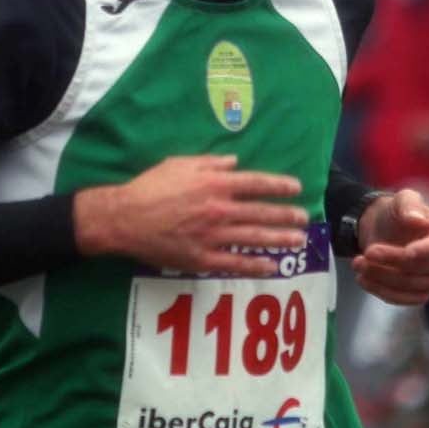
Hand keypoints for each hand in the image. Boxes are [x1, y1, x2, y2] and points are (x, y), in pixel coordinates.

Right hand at [75, 155, 303, 277]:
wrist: (124, 218)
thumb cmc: (150, 187)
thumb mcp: (180, 164)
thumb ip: (211, 163)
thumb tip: (234, 161)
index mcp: (214, 184)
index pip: (256, 183)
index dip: (279, 185)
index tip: (297, 188)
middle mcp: (219, 209)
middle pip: (261, 212)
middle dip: (286, 215)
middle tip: (304, 218)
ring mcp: (212, 236)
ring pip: (254, 237)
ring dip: (279, 239)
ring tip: (298, 240)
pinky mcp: (202, 258)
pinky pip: (234, 263)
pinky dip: (254, 265)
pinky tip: (271, 266)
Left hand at [352, 189, 428, 305]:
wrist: (379, 228)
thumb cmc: (396, 212)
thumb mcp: (402, 199)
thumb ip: (409, 203)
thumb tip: (416, 220)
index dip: (428, 250)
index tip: (408, 251)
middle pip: (427, 268)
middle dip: (395, 261)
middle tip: (369, 252)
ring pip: (413, 286)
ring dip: (384, 278)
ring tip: (359, 263)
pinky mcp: (417, 293)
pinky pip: (404, 299)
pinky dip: (382, 291)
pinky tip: (363, 278)